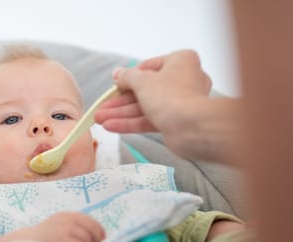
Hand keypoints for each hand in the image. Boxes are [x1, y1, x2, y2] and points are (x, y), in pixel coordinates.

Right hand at [31, 212, 105, 241]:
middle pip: (93, 231)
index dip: (99, 235)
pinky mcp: (63, 240)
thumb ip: (75, 229)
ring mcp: (65, 229)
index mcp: (68, 216)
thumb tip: (98, 241)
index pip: (92, 223)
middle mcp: (67, 220)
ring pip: (88, 240)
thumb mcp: (58, 228)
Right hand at [94, 50, 211, 148]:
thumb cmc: (171, 96)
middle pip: (144, 90)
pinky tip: (111, 126)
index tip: (114, 85)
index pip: (148, 67)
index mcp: (181, 61)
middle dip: (119, 102)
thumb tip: (117, 73)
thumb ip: (127, 77)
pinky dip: (131, 123)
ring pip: (144, 107)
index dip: (128, 77)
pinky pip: (149, 119)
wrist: (192, 128)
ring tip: (100, 120)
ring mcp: (179, 102)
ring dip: (121, 114)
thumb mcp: (142, 81)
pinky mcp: (175, 121)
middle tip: (102, 108)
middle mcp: (183, 80)